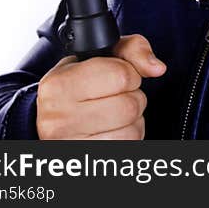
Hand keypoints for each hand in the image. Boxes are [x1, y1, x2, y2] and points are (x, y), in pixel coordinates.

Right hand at [36, 34, 165, 138]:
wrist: (51, 123)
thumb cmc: (79, 87)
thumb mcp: (98, 57)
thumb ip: (131, 49)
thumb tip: (157, 67)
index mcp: (59, 85)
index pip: (121, 75)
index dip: (130, 74)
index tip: (117, 77)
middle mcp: (60, 117)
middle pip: (130, 104)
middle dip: (133, 97)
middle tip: (116, 97)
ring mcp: (71, 144)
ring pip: (133, 129)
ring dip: (133, 120)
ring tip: (113, 114)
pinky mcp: (88, 158)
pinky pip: (129, 145)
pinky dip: (129, 136)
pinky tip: (113, 130)